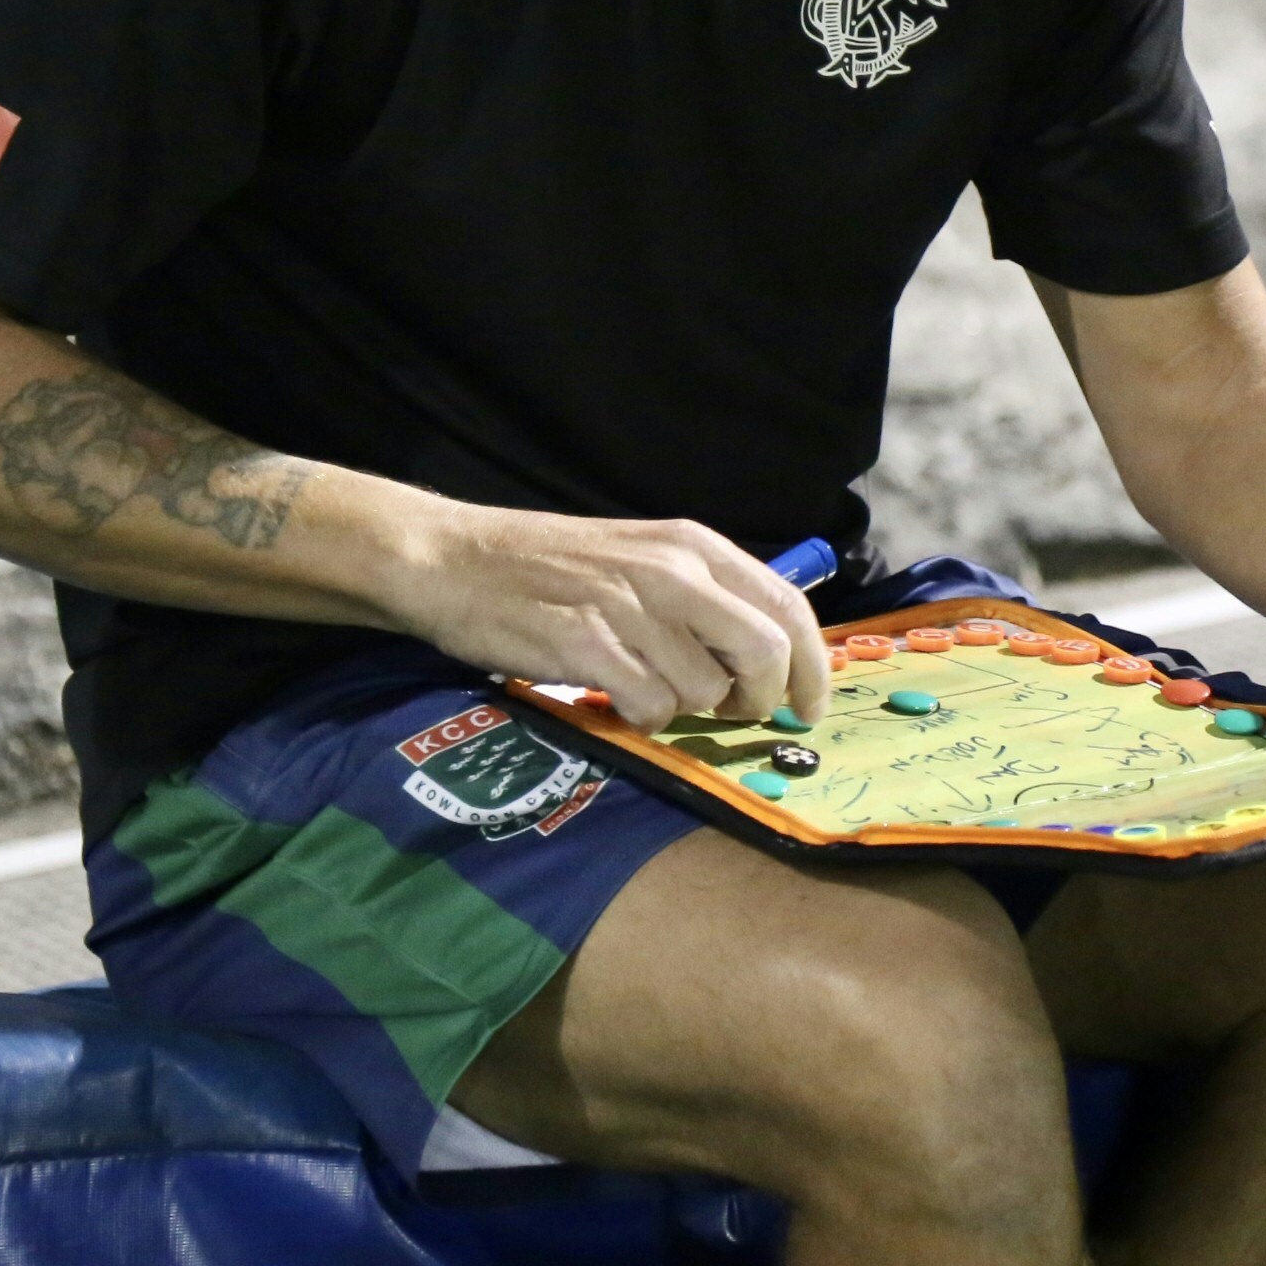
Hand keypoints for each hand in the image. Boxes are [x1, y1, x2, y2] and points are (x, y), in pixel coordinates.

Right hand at [384, 506, 833, 733]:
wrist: (454, 560)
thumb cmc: (550, 567)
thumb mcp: (641, 558)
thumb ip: (703, 599)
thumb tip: (767, 658)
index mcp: (693, 546)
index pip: (787, 608)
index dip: (812, 667)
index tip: (808, 708)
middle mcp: (671, 570)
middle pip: (764, 653)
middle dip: (758, 699)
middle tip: (728, 714)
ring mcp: (628, 605)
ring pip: (704, 690)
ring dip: (683, 709)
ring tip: (643, 690)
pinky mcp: (585, 643)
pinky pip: (649, 706)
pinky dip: (641, 718)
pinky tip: (615, 700)